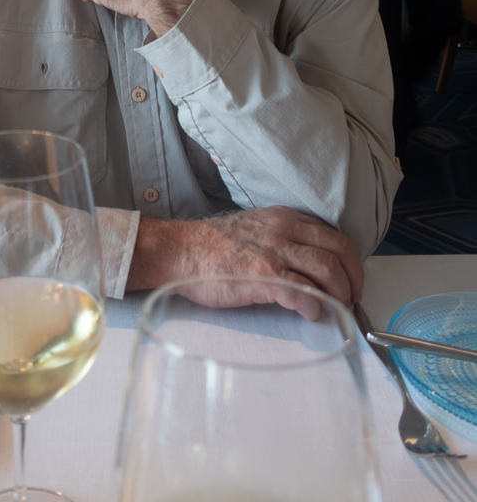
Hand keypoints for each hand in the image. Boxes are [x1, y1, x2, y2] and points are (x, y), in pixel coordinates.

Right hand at [126, 206, 363, 317]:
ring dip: (340, 293)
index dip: (349, 260)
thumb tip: (307, 265)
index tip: (350, 279)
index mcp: (283, 218)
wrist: (180, 251)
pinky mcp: (261, 276)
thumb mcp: (255, 228)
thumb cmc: (212, 245)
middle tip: (352, 298)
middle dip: (354, 278)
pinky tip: (312, 315)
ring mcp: (273, 252)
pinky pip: (301, 292)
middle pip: (338, 250)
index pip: (332, 234)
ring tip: (337, 308)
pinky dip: (314, 306)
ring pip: (327, 269)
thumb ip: (282, 238)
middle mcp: (283, 230)